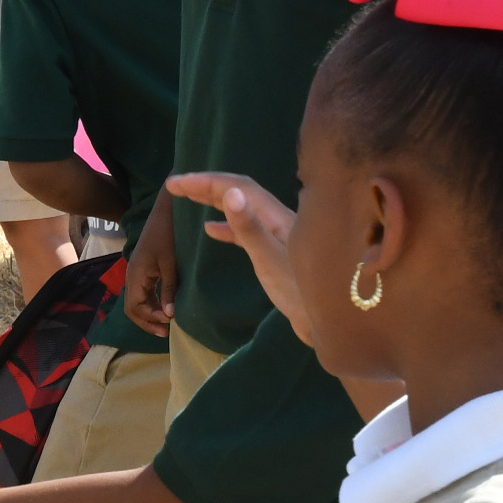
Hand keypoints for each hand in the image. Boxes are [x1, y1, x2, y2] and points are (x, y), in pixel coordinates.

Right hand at [123, 193, 176, 337]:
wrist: (167, 210)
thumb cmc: (168, 235)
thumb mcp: (171, 264)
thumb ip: (169, 290)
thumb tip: (170, 316)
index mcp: (136, 275)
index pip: (134, 308)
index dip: (149, 319)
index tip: (168, 322)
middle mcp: (133, 276)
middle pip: (133, 308)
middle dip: (148, 321)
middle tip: (166, 332)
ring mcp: (138, 272)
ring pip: (139, 301)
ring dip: (151, 314)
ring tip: (167, 323)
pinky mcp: (145, 269)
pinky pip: (144, 292)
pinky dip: (153, 303)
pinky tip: (166, 307)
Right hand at [166, 172, 309, 344]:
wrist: (328, 321)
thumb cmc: (298, 292)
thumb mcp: (269, 258)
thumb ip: (248, 227)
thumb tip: (230, 194)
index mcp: (276, 215)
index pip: (237, 187)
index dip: (205, 181)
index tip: (176, 183)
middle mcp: (277, 220)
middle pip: (239, 193)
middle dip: (207, 186)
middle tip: (175, 186)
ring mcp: (278, 236)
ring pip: (242, 209)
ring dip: (215, 201)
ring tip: (189, 198)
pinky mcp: (276, 253)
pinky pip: (246, 230)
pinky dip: (226, 226)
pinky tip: (211, 230)